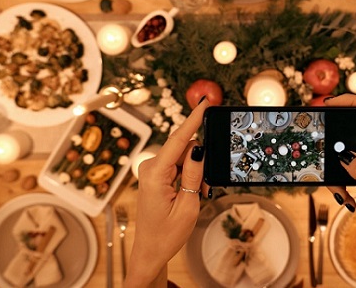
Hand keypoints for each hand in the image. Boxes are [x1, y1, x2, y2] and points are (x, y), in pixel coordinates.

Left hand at [125, 98, 209, 287]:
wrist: (150, 251)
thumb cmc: (166, 234)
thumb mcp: (188, 206)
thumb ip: (194, 174)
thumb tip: (199, 148)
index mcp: (155, 175)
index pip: (178, 140)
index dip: (193, 120)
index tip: (203, 103)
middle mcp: (150, 168)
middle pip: (184, 149)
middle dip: (200, 163)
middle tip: (205, 189)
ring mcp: (151, 171)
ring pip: (183, 157)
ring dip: (195, 172)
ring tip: (196, 196)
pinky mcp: (154, 175)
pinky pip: (178, 165)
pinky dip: (189, 175)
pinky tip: (190, 192)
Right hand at [324, 94, 355, 287]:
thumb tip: (345, 154)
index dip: (351, 100)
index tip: (330, 103)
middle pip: (354, 124)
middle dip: (335, 133)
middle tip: (320, 141)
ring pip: (345, 149)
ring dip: (335, 166)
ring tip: (339, 191)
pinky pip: (346, 165)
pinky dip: (339, 179)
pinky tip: (345, 197)